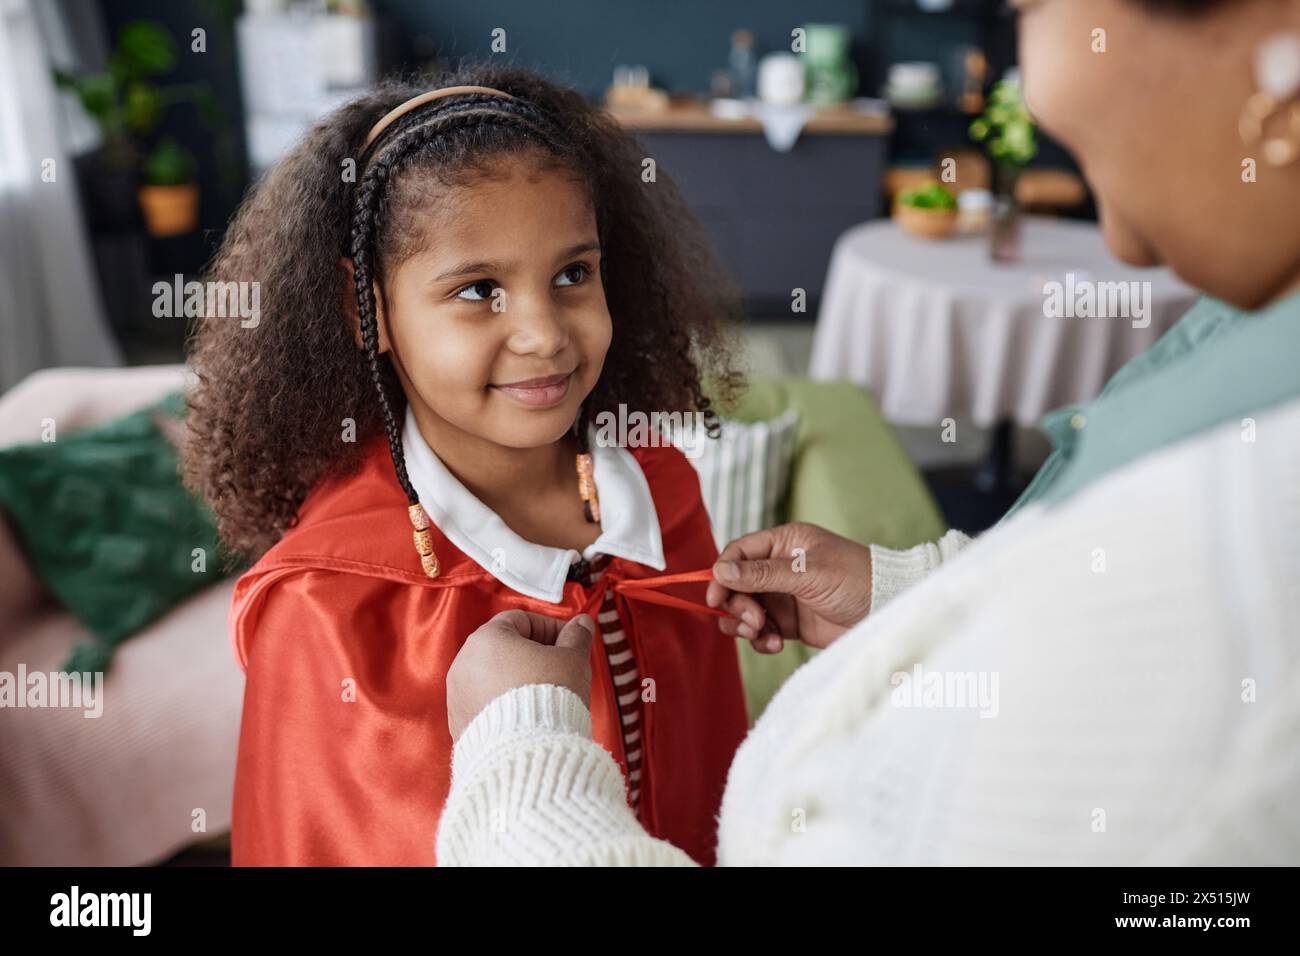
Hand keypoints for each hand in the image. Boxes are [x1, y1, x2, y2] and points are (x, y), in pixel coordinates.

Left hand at [446, 610, 595, 742]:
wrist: (526, 753)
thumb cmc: (549, 697)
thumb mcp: (572, 660)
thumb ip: (577, 637)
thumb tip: (581, 624)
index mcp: (487, 638)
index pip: (521, 620)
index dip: (550, 628)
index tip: (570, 643)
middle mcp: (463, 663)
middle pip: (504, 648)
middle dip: (535, 656)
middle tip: (561, 670)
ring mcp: (457, 696)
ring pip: (493, 677)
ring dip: (519, 680)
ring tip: (547, 697)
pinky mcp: (459, 724)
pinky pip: (485, 705)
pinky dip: (505, 705)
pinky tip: (529, 718)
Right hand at [706, 522, 872, 653]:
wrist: (889, 612)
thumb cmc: (856, 580)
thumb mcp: (808, 573)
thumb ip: (762, 574)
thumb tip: (720, 571)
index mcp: (784, 543)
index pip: (739, 553)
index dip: (722, 573)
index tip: (715, 597)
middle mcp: (780, 568)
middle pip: (737, 585)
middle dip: (737, 605)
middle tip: (752, 621)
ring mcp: (784, 597)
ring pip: (745, 610)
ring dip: (745, 624)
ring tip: (761, 634)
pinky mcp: (791, 624)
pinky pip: (761, 632)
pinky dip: (761, 640)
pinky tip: (776, 645)